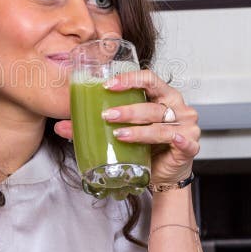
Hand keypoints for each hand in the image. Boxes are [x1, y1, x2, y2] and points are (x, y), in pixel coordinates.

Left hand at [53, 69, 199, 184]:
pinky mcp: (190, 145)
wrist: (163, 173)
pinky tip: (165, 141)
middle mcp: (177, 106)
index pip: (148, 78)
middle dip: (128, 109)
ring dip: (139, 129)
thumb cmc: (145, 146)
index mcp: (162, 95)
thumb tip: (60, 127)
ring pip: (161, 124)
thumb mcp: (122, 130)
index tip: (108, 86)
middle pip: (152, 104)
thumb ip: (94, 126)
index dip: (129, 79)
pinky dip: (172, 139)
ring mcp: (186, 125)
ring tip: (119, 134)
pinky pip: (180, 140)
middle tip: (107, 115)